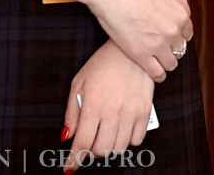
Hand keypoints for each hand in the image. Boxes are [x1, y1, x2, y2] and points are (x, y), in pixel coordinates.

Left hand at [61, 40, 153, 167]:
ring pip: (119, 148)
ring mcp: (131, 112)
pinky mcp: (146, 110)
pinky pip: (137, 139)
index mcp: (93, 106)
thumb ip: (71, 113)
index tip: (69, 168)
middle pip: (101, 150)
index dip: (74, 160)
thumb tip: (67, 137)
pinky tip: (122, 130)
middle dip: (91, 152)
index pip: (82, 143)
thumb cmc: (102, 65)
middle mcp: (113, 112)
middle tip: (90, 142)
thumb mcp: (79, 84)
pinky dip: (128, 140)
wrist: (131, 50)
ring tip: (106, 136)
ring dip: (109, 147)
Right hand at [86, 0, 191, 82]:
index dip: (179, 38)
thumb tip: (184, 12)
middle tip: (164, 51)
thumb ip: (179, 0)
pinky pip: (157, 73)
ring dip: (166, 64)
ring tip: (159, 63)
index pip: (188, 34)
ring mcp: (158, 44)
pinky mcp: (141, 55)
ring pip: (171, 63)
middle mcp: (173, 30)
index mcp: (181, 14)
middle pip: (180, 49)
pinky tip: (155, 74)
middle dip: (173, 50)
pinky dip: (158, 75)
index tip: (172, 41)